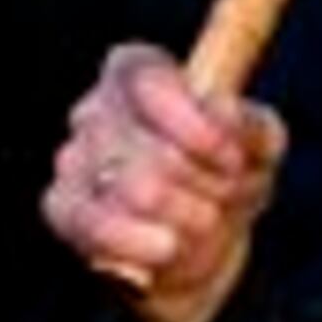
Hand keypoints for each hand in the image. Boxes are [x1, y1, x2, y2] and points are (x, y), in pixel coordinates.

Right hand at [40, 41, 284, 321]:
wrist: (201, 241)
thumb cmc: (226, 175)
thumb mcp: (258, 147)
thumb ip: (251, 124)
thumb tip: (222, 108)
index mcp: (139, 75)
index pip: (146, 79)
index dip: (189, 119)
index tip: (230, 156)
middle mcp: (96, 108)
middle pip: (152, 146)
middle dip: (208, 181)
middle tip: (230, 194)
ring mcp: (73, 157)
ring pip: (136, 189)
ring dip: (189, 214)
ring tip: (206, 219)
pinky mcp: (63, 206)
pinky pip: (95, 224)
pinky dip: (141, 241)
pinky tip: (167, 246)